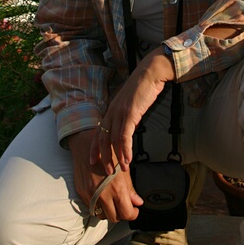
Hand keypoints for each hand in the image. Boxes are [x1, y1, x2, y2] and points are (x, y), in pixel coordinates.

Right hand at [69, 128, 142, 221]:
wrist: (86, 146)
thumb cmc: (107, 154)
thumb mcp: (122, 169)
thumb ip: (130, 188)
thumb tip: (138, 202)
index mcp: (116, 188)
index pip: (126, 213)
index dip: (133, 214)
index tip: (134, 210)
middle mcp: (102, 194)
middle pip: (114, 218)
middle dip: (121, 214)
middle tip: (124, 206)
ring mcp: (90, 195)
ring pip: (102, 216)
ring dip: (108, 212)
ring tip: (113, 202)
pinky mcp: (82, 193)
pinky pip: (91, 208)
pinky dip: (98, 206)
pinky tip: (102, 197)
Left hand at [94, 47, 174, 173]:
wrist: (151, 72)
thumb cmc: (144, 86)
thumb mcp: (132, 103)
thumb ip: (129, 115)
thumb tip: (130, 127)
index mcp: (112, 109)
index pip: (99, 132)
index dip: (95, 147)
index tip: (93, 160)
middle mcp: (112, 111)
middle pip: (103, 138)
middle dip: (104, 156)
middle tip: (107, 171)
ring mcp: (120, 112)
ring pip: (114, 140)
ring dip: (118, 157)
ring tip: (121, 169)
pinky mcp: (130, 113)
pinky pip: (125, 135)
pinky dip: (126, 149)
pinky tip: (128, 159)